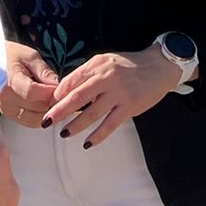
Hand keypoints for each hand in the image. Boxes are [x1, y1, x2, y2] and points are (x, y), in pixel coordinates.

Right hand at [0, 41, 59, 126]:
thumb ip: (44, 72)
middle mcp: (4, 97)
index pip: (32, 92)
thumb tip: (58, 86)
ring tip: (50, 96)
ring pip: (36, 119)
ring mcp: (6, 108)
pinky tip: (42, 103)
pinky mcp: (9, 115)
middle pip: (37, 107)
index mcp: (9, 79)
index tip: (59, 87)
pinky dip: (41, 115)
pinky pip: (31, 122)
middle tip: (58, 91)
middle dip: (51, 100)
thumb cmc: (13, 57)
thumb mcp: (31, 57)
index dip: (50, 92)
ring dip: (47, 110)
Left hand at [45, 48, 182, 148]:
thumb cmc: (128, 64)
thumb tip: (64, 91)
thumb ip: (85, 74)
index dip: (57, 95)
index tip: (46, 105)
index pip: (71, 81)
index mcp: (98, 66)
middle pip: (78, 98)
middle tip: (46, 122)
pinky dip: (98, 136)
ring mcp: (119, 93)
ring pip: (92, 114)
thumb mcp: (105, 61)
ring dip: (76, 125)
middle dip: (59, 111)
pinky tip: (87, 143)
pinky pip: (110, 125)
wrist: (159, 66)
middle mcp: (107, 78)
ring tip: (63, 133)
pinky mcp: (130, 107)